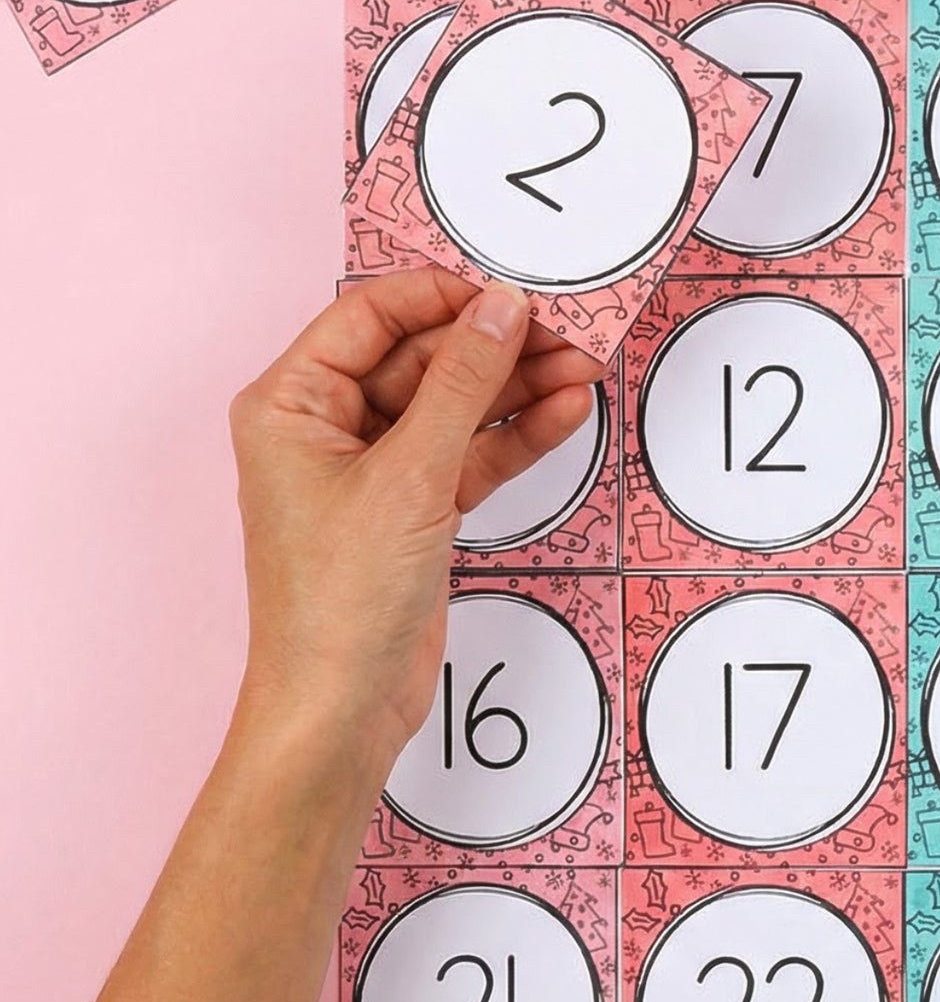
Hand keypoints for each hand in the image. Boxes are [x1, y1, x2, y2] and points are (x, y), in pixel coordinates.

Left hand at [228, 272, 604, 784]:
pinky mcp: (416, 506)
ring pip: (457, 404)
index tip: (513, 292)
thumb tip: (502, 306)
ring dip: (519, 387)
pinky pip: (473, 451)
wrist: (341, 709)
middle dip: (499, 345)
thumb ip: (462, 384)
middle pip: (424, 358)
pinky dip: (517, 434)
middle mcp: (328, 426)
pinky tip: (566, 411)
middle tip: (571, 332)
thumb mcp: (409, 476)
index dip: (444, 298)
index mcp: (292, 403)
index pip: (372, 316)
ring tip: (586, 367)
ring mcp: (376, 468)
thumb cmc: (339, 600)